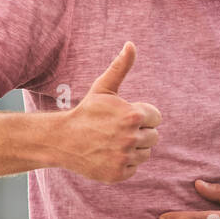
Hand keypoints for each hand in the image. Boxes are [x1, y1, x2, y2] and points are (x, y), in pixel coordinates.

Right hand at [57, 41, 161, 182]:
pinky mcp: (118, 174)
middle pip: (154, 137)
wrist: (62, 139)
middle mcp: (131, 138)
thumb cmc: (87, 111)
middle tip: (117, 130)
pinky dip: (124, 163)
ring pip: (145, 154)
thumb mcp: (104, 88)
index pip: (157, 118)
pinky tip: (108, 154)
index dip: (142, 116)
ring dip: (133, 149)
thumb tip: (131, 44)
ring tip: (113, 141)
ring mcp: (124, 157)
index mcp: (133, 115)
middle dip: (139, 132)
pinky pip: (134, 168)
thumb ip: (121, 67)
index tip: (125, 116)